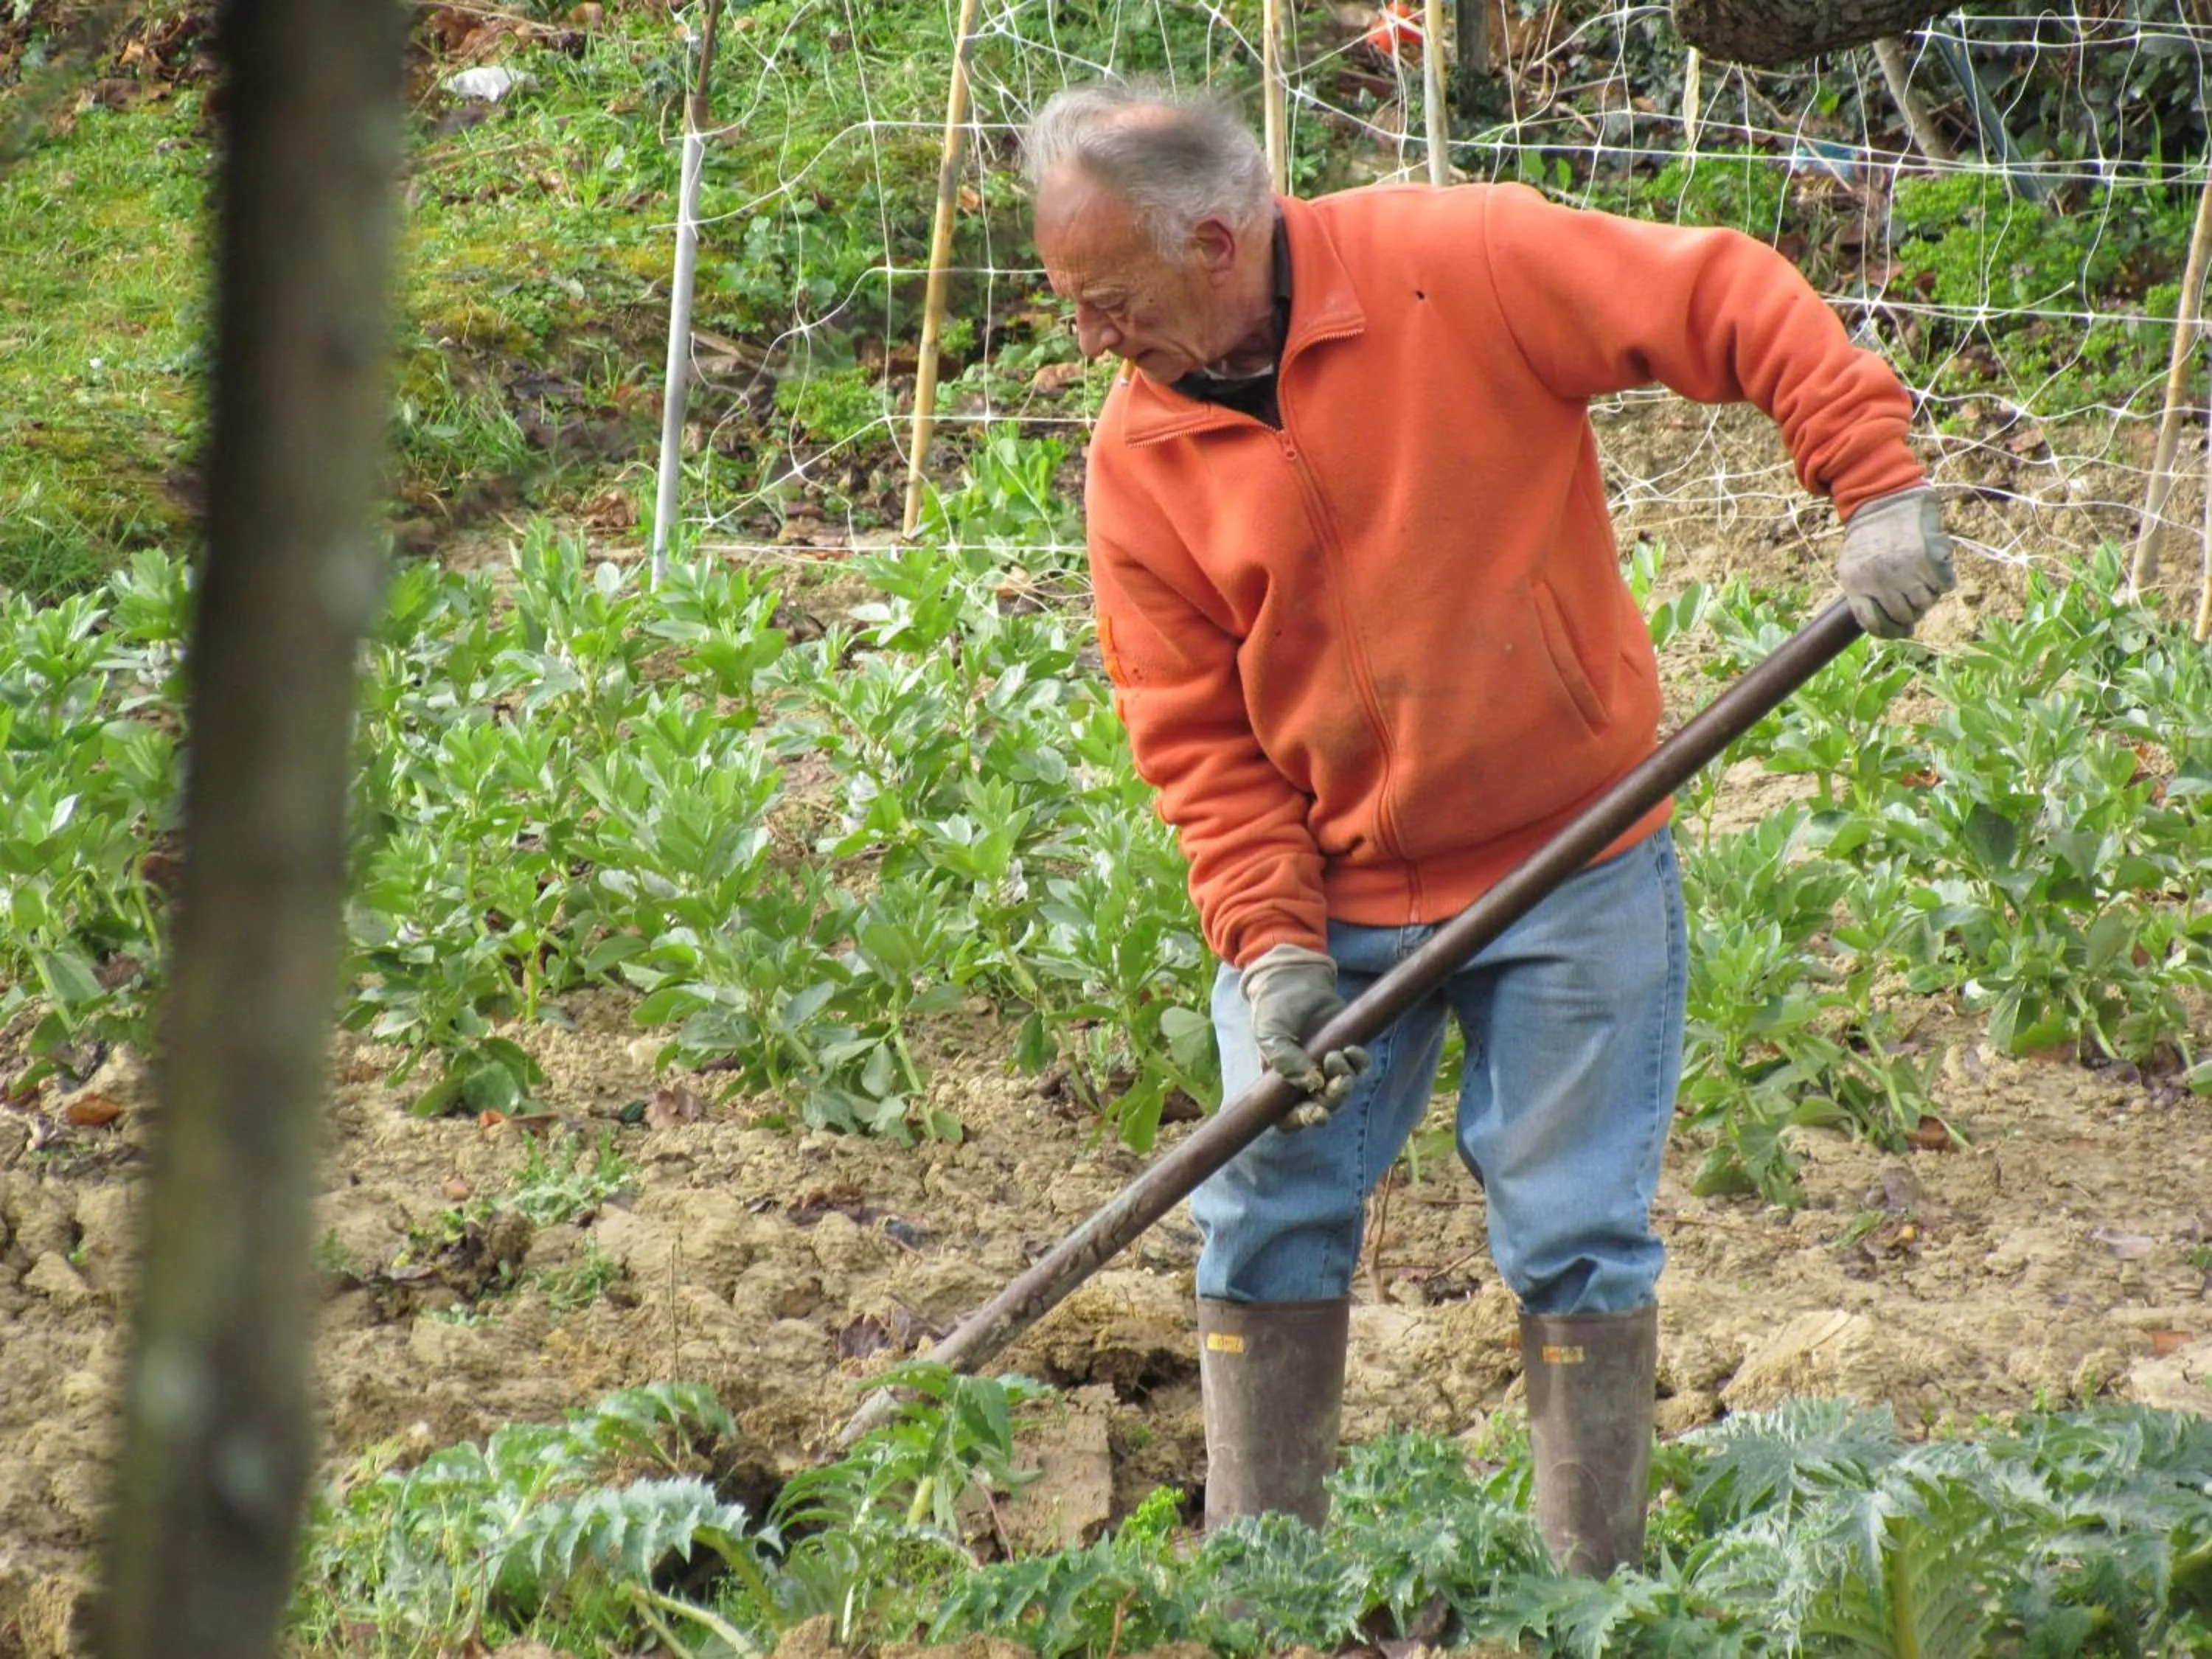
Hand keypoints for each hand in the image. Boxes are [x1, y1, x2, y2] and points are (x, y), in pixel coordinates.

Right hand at [1240, 944, 1370, 1129]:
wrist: (1293, 977)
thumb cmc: (1273, 1008)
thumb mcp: (1268, 1033)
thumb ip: (1284, 1060)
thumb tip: (1312, 1084)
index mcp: (1279, 1083)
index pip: (1290, 1117)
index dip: (1304, 1120)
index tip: (1317, 1112)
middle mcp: (1303, 1079)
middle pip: (1322, 1107)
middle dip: (1333, 1100)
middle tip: (1338, 1083)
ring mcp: (1326, 1066)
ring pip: (1342, 1090)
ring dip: (1345, 1080)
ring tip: (1337, 1055)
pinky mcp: (1344, 1048)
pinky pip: (1359, 1067)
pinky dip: (1359, 1062)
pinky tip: (1351, 1048)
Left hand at [1838, 485, 1954, 638]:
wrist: (1883, 500)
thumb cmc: (1867, 538)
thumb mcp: (1850, 567)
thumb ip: (1863, 596)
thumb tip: (1892, 627)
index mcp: (1857, 585)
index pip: (1876, 624)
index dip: (1891, 632)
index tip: (1902, 630)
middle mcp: (1881, 581)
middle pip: (1904, 615)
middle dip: (1911, 612)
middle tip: (1914, 600)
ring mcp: (1906, 570)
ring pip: (1926, 603)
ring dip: (1927, 597)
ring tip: (1922, 582)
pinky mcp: (1930, 558)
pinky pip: (1944, 585)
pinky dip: (1943, 581)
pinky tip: (1934, 569)